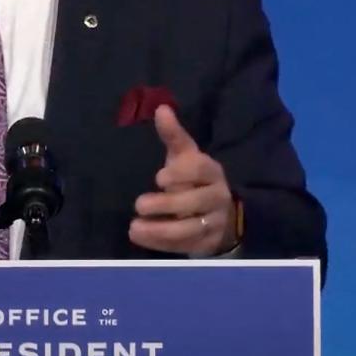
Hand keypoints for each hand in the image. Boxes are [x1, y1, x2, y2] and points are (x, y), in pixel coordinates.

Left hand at [128, 105, 237, 255]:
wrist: (222, 214)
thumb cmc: (195, 180)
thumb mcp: (185, 157)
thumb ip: (173, 136)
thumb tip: (161, 108)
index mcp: (211, 172)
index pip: (200, 170)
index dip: (181, 174)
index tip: (159, 178)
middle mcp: (216, 197)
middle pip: (194, 201)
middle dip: (166, 204)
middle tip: (139, 204)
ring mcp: (214, 222)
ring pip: (189, 229)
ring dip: (160, 230)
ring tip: (134, 227)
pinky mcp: (206, 244)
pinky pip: (184, 246)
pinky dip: (161, 244)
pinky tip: (140, 237)